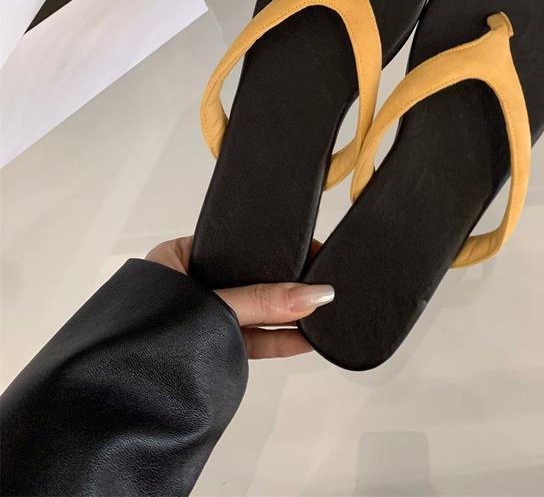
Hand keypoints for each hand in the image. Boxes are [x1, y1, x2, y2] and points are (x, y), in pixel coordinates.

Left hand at [146, 236, 332, 359]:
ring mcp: (200, 319)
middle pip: (247, 278)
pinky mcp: (210, 348)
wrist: (113, 406)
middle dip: (282, 284)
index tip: (309, 250)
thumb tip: (312, 293)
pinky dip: (276, 339)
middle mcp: (188, 286)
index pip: (235, 245)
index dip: (272, 248)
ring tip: (320, 311)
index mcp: (175, 258)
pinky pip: (249, 338)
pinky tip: (304, 338)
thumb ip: (263, 302)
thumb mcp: (212, 309)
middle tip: (321, 281)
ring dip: (284, 315)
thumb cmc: (142, 341)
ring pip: (251, 310)